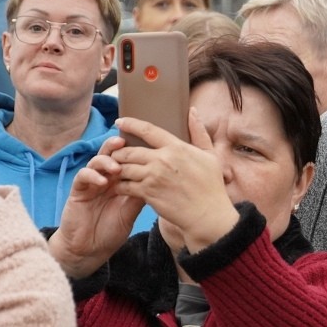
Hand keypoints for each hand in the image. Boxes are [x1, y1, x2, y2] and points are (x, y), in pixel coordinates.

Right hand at [49, 136, 144, 277]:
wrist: (90, 249)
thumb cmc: (111, 230)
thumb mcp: (131, 211)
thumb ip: (141, 194)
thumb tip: (159, 179)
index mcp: (121, 181)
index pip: (128, 159)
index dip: (135, 151)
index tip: (147, 145)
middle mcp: (106, 178)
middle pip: (111, 154)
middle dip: (118, 147)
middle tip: (126, 142)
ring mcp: (91, 183)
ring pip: (96, 162)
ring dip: (106, 161)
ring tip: (117, 168)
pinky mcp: (78, 191)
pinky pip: (82, 177)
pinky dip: (92, 176)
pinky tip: (102, 182)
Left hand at [111, 110, 238, 251]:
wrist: (208, 215)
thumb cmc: (211, 186)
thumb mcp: (210, 155)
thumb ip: (199, 132)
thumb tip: (192, 111)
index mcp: (177, 148)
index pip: (148, 130)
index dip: (131, 124)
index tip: (120, 122)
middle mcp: (163, 160)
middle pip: (129, 150)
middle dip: (119, 152)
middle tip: (115, 154)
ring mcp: (153, 177)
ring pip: (123, 168)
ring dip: (117, 169)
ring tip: (115, 170)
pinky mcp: (147, 193)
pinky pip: (124, 185)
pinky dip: (119, 185)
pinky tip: (121, 186)